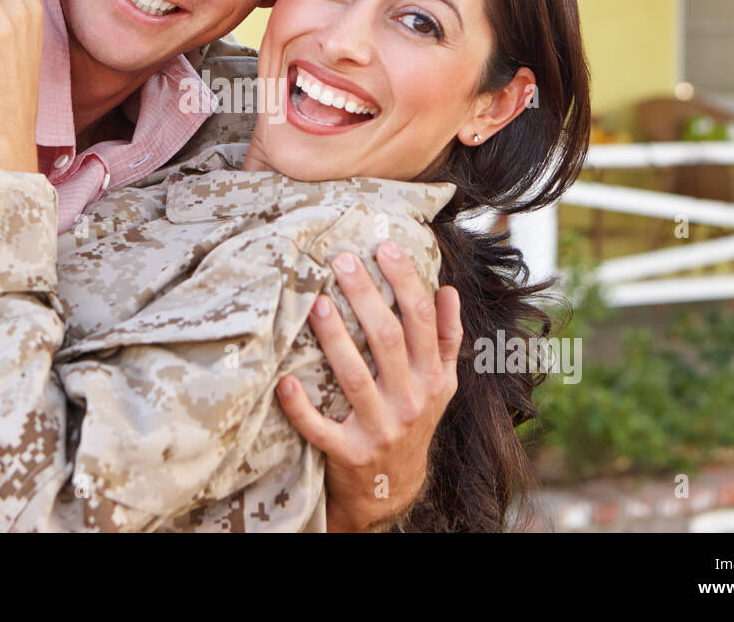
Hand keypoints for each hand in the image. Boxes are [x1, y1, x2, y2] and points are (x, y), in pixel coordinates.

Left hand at [275, 242, 463, 531]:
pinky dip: (302, 408)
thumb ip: (447, 339)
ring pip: (355, 377)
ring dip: (335, 339)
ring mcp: (379, 429)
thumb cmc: (412, 419)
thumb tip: (448, 290)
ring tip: (317, 303)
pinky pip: (320, 429)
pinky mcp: (347, 453)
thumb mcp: (441, 384)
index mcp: (433, 378)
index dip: (405, 281)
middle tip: (341, 259)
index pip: (422, 320)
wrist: (391, 487)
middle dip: (366, 295)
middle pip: (388, 339)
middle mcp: (410, 401)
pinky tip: (285, 382)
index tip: (384, 247)